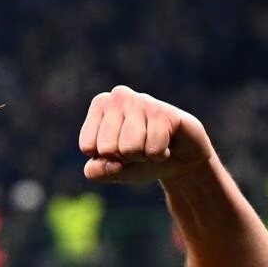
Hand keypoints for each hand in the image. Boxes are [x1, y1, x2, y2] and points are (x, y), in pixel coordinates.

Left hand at [78, 86, 214, 185]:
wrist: (179, 158)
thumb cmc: (139, 159)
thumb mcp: (112, 170)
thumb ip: (97, 171)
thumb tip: (109, 164)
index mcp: (100, 104)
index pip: (88, 146)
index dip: (105, 158)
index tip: (119, 149)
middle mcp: (119, 96)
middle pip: (107, 148)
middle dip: (124, 157)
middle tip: (138, 147)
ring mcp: (142, 100)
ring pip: (129, 149)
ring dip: (142, 156)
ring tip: (151, 144)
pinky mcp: (164, 112)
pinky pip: (153, 149)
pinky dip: (159, 155)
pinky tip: (166, 144)